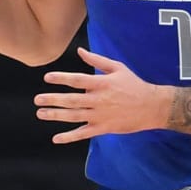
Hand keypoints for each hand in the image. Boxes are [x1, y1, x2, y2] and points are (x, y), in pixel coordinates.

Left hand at [36, 48, 168, 143]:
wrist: (153, 107)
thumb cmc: (134, 85)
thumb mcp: (118, 68)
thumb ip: (97, 60)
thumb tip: (79, 51)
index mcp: (102, 84)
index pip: (77, 80)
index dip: (61, 79)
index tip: (47, 78)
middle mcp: (99, 100)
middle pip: (71, 100)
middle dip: (52, 99)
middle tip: (37, 99)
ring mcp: (101, 115)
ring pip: (74, 116)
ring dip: (55, 115)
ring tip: (41, 113)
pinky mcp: (104, 128)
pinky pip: (84, 133)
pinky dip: (70, 137)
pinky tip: (57, 138)